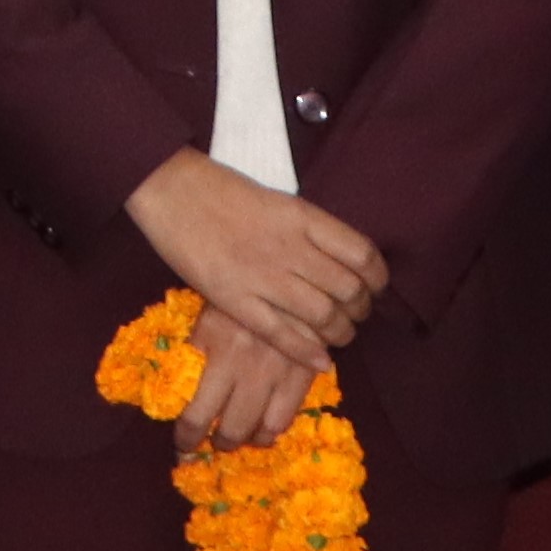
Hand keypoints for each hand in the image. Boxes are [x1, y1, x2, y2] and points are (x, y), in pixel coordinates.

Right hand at [123, 152, 385, 362]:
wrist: (172, 190)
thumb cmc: (223, 191)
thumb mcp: (279, 201)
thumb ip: (310, 231)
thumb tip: (340, 262)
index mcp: (304, 218)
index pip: (362, 254)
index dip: (378, 278)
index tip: (376, 288)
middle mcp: (290, 247)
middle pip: (348, 290)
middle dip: (361, 310)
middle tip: (357, 316)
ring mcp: (263, 275)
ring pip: (322, 316)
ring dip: (341, 333)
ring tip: (340, 336)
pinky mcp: (235, 299)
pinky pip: (281, 334)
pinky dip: (307, 351)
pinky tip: (320, 360)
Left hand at [176, 305, 319, 455]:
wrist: (287, 274)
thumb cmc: (237, 296)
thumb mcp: (206, 320)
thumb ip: (193, 356)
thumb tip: (177, 397)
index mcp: (216, 352)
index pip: (196, 416)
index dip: (187, 438)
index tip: (183, 446)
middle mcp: (246, 368)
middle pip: (229, 431)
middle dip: (217, 443)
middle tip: (212, 442)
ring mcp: (278, 373)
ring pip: (260, 432)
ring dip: (246, 440)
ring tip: (238, 435)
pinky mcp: (303, 374)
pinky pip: (286, 419)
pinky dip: (271, 430)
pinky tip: (264, 426)